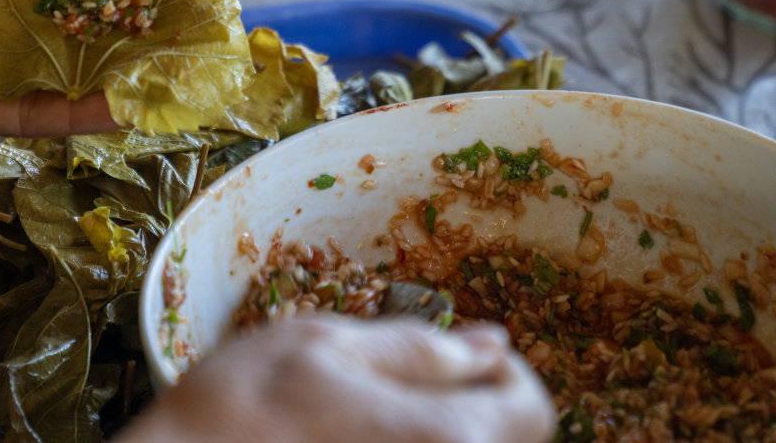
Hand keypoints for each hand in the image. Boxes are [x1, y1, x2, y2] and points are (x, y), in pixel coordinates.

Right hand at [125, 318, 555, 442]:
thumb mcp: (324, 346)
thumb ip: (417, 348)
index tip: (451, 358)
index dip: (498, 371)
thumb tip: (489, 342)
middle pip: (503, 442)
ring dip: (429, 433)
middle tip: (395, 390)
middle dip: (465, 407)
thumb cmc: (241, 411)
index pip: (534, 407)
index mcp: (448, 436)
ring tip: (362, 424)